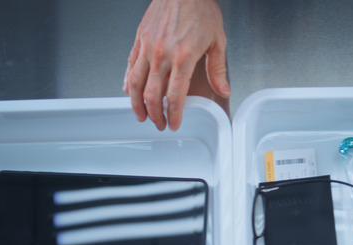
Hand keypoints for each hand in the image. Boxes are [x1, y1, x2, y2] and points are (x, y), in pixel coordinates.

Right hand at [124, 0, 229, 130]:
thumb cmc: (200, 8)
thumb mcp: (217, 40)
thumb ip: (218, 69)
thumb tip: (223, 89)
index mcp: (183, 57)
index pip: (175, 96)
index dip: (174, 114)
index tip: (175, 123)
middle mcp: (162, 54)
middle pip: (153, 95)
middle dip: (155, 115)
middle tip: (159, 124)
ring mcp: (148, 47)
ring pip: (136, 84)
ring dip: (137, 104)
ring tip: (141, 115)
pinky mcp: (139, 39)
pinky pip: (130, 65)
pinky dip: (128, 82)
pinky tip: (129, 91)